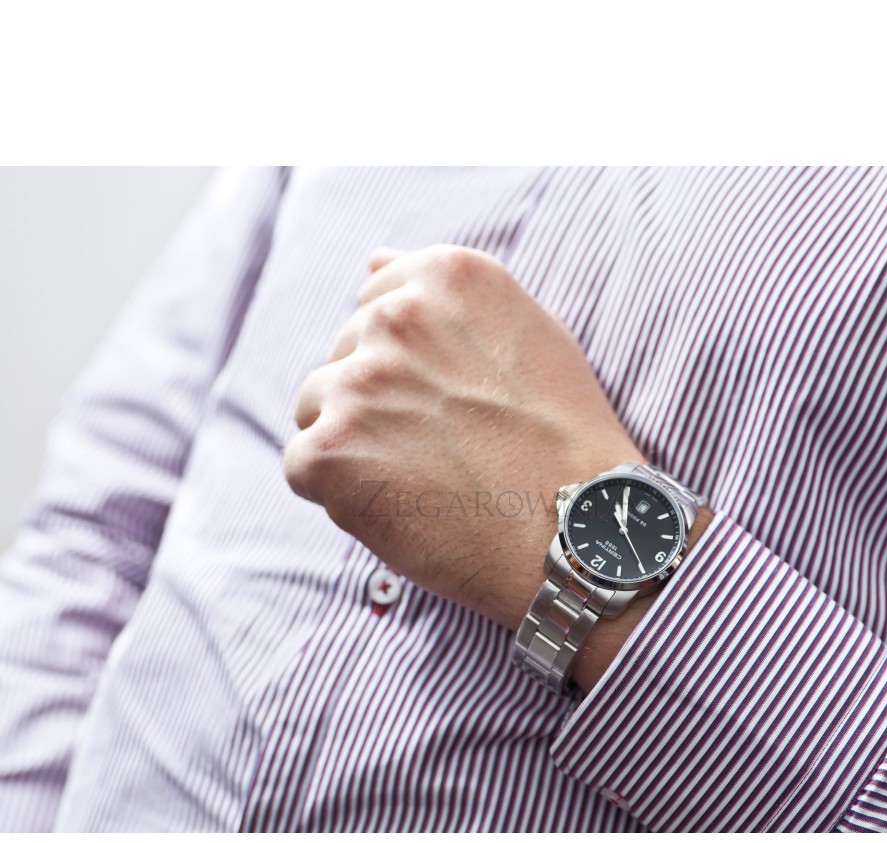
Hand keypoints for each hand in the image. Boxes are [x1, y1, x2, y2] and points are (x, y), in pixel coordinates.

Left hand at [284, 244, 645, 630]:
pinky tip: (397, 506)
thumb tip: (373, 261)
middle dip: (379, 401)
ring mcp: (357, 384)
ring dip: (352, 442)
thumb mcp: (533, 335)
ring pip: (316, 406)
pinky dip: (338, 492)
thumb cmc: (566, 440)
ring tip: (420, 480)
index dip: (406, 364)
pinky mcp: (328, 451)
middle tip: (444, 450)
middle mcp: (395, 318)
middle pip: (346, 357)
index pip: (377, 305)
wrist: (576, 530)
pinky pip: (303, 464)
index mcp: (444, 278)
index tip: (445, 402)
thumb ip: (446, 297)